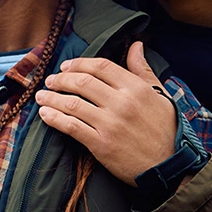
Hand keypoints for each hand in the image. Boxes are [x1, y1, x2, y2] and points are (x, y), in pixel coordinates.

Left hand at [35, 42, 176, 186]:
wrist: (170, 167)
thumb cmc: (166, 130)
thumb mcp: (160, 95)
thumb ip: (143, 70)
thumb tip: (135, 45)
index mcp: (136, 88)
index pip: (100, 66)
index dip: (79, 63)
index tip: (65, 67)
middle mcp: (122, 103)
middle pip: (82, 82)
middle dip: (60, 79)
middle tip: (50, 81)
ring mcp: (110, 124)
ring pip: (72, 103)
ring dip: (52, 98)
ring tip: (41, 96)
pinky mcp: (101, 144)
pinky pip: (71, 127)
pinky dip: (54, 118)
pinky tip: (45, 114)